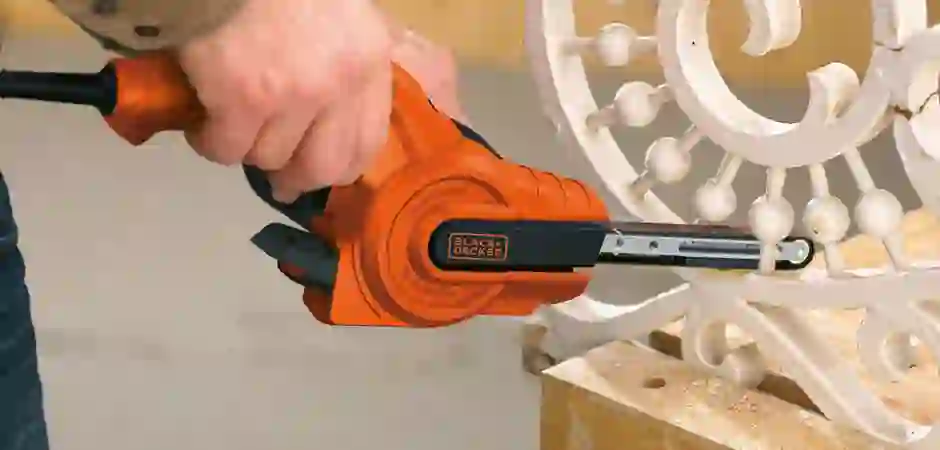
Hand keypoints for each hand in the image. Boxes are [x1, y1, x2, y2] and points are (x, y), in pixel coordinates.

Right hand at [178, 0, 464, 202]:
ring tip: (230, 126)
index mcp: (369, 59)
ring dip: (247, 149)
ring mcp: (293, 94)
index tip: (319, 174)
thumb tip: (324, 116)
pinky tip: (202, 126)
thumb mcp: (340, 13)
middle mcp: (340, 84)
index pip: (368, 140)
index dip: (341, 167)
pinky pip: (227, 148)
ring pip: (270, 157)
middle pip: (324, 165)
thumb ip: (344, 60)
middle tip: (278, 180)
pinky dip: (210, 143)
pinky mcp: (242, 97)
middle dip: (297, 178)